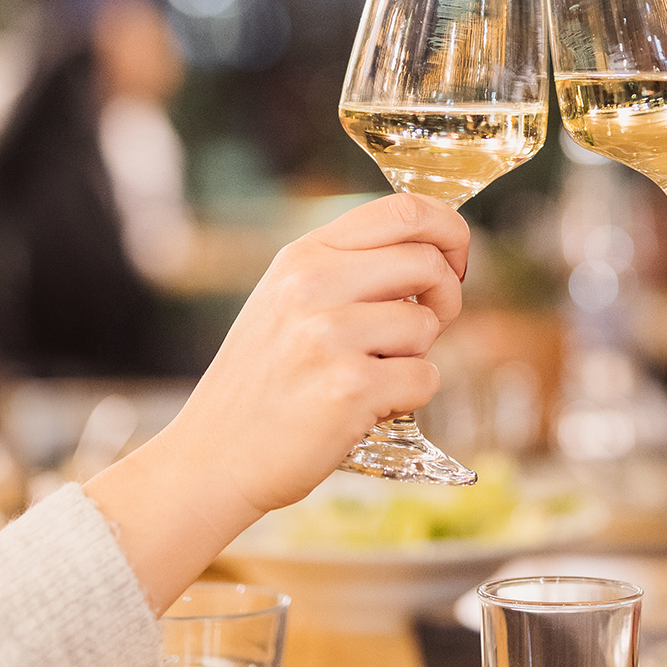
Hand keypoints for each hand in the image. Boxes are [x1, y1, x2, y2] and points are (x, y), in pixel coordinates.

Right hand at [86, 193, 467, 607]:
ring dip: (414, 356)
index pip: (404, 209)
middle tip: (424, 326)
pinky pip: (425, 378)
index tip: (455, 259)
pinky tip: (364, 407)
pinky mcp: (348, 388)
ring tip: (367, 373)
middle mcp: (312, 284)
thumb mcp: (286, 300)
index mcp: (302, 255)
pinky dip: (407, 398)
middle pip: (428, 263)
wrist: (212, 457)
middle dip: (445, 297)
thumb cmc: (262, 382)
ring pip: (426, 325)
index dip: (449, 229)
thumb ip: (349, 268)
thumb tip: (436, 254)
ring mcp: (328, 336)